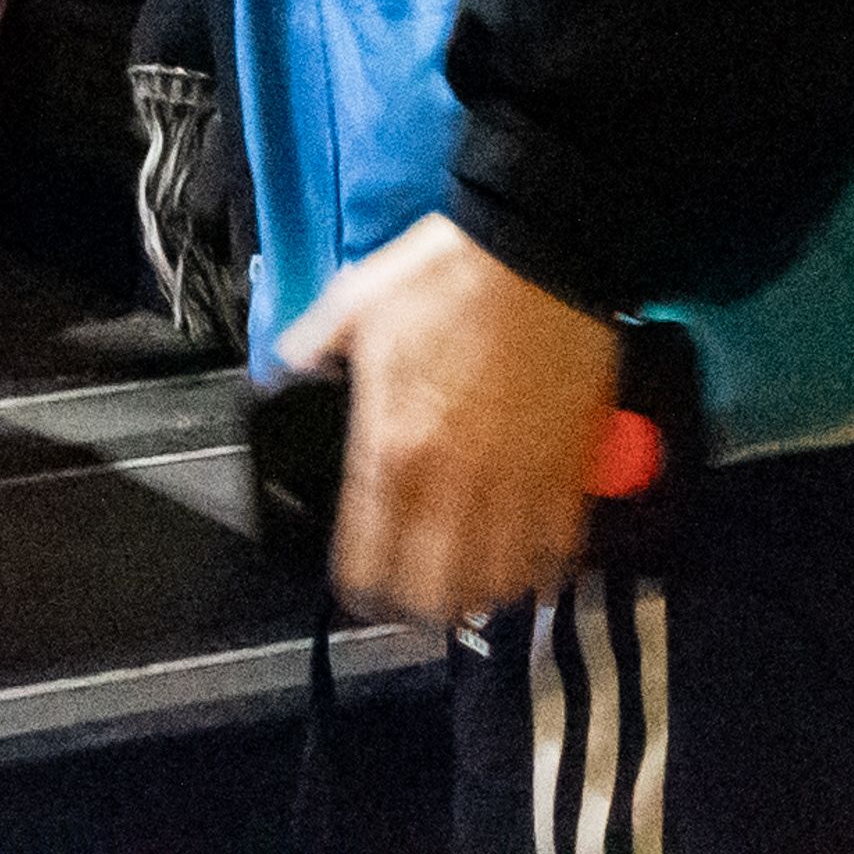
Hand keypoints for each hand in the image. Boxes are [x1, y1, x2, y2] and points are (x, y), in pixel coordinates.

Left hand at [275, 215, 620, 626]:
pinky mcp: (567, 472)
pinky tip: (525, 561)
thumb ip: (311, 348)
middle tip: (415, 596)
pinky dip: (538, 568)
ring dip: (478, 593)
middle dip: (417, 607)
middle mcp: (451, 482)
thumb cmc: (446, 272)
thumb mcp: (354, 303)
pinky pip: (555, 553)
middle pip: (432, 595)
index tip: (360, 589)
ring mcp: (515, 484)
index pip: (365, 562)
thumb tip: (286, 370)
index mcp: (390, 447)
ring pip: (495, 586)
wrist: (535, 246)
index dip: (358, 590)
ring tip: (469, 583)